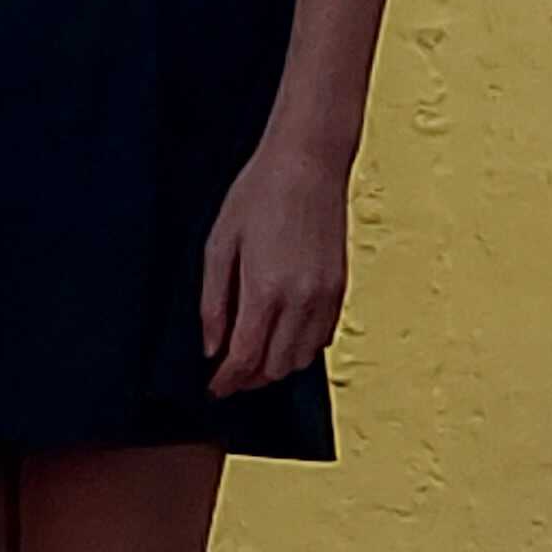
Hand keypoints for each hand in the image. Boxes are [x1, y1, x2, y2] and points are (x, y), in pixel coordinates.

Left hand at [200, 139, 351, 395]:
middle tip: (228, 372)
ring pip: (302, 359)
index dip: (227, 381)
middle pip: (275, 368)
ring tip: (252, 353)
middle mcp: (300, 301)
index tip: (213, 387)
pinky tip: (281, 332)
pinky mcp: (340, 289)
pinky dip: (301, 347)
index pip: (246, 358)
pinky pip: (322, 338)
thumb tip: (211, 347)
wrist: (308, 163)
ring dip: (276, 365)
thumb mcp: (219, 242)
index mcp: (265, 289)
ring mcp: (325, 297)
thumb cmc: (258, 194)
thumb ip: (214, 301)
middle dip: (250, 378)